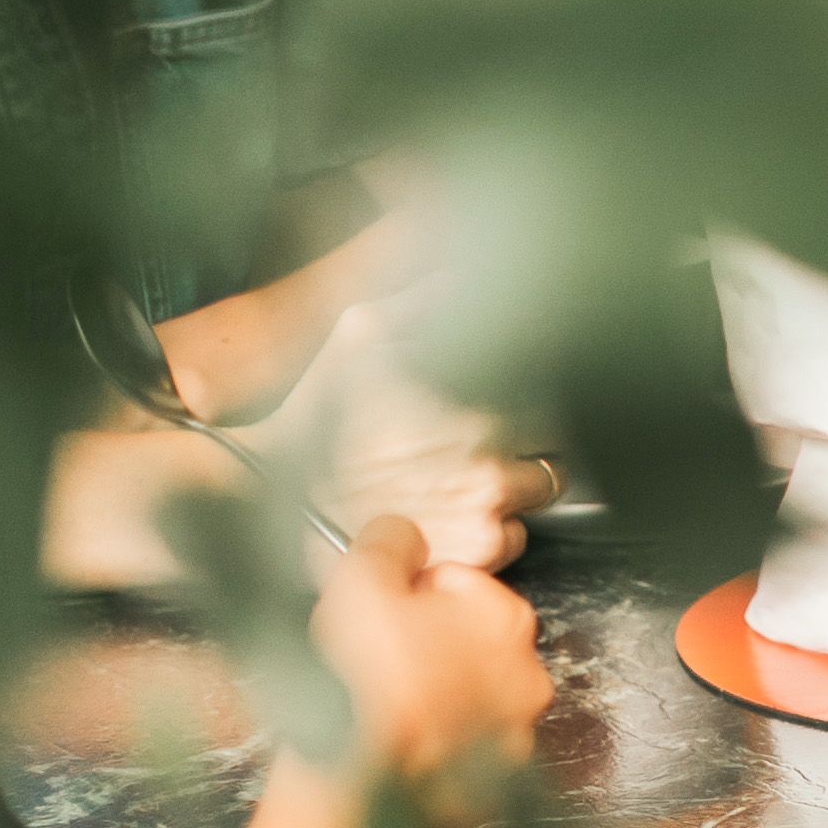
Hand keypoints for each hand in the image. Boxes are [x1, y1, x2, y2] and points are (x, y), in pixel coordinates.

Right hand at [278, 310, 559, 570]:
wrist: (273, 501)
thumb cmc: (317, 418)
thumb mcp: (360, 336)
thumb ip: (424, 299)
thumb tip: (468, 277)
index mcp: (475, 390)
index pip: (552, 384)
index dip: (533, 390)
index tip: (510, 397)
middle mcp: (489, 447)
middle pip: (554, 438)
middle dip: (526, 437)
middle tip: (476, 443)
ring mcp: (487, 503)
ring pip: (541, 490)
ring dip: (515, 487)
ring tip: (461, 482)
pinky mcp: (478, 550)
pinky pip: (516, 538)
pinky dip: (494, 532)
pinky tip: (452, 519)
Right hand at [308, 519, 547, 813]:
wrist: (353, 784)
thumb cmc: (362, 681)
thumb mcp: (361, 579)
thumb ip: (389, 542)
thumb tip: (401, 534)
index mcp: (508, 618)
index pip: (457, 585)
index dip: (407, 597)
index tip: (380, 618)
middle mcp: (527, 677)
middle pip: (464, 643)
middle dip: (422, 647)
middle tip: (374, 665)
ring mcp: (512, 736)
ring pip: (465, 700)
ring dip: (431, 699)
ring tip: (379, 710)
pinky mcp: (490, 788)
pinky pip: (457, 756)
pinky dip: (431, 752)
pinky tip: (393, 748)